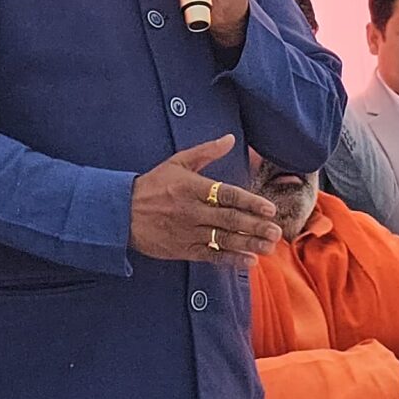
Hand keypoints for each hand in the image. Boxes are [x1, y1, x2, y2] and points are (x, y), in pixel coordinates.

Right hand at [129, 135, 280, 268]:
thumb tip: (230, 138)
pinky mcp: (182, 250)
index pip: (228, 195)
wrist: (121, 213)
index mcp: (192, 188)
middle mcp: (192, 211)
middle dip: (256, 227)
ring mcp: (187, 232)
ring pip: (223, 240)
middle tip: (277, 232)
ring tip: (269, 247)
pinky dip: (230, 259)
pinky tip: (248, 260)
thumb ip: (206, 152)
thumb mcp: (176, 162)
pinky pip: (210, 256)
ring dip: (249, 244)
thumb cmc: (152, 185)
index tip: (269, 209)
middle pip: (230, 220)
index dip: (251, 202)